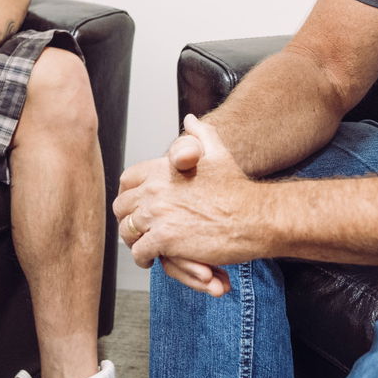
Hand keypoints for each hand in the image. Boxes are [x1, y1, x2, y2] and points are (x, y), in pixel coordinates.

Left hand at [113, 115, 249, 295]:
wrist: (256, 216)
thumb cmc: (238, 189)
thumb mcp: (218, 152)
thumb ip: (200, 134)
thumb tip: (190, 119)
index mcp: (162, 169)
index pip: (127, 180)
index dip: (128, 194)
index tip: (134, 206)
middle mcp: (155, 189)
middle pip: (122, 207)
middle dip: (128, 219)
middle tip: (139, 230)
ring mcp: (158, 214)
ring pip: (127, 231)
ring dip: (134, 240)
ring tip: (144, 246)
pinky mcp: (164, 239)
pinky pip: (140, 251)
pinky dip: (144, 257)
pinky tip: (153, 258)